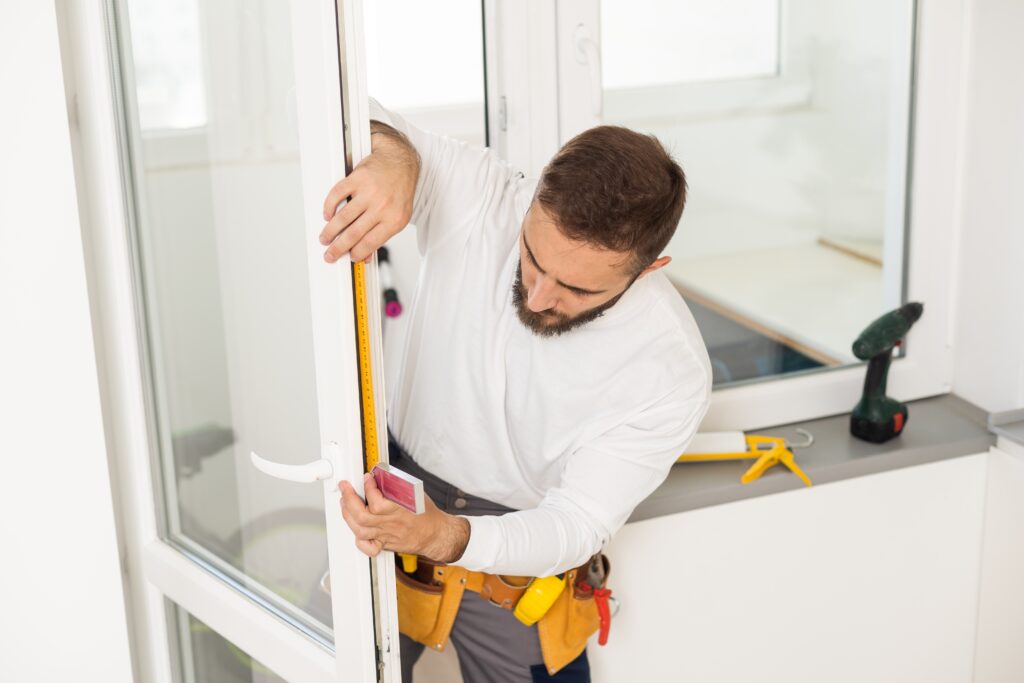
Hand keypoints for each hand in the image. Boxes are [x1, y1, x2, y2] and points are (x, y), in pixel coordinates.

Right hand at [320, 125, 418, 263]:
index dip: (356, 253)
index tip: (348, 257)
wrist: (400, 162)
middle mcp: (382, 206)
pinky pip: (337, 195)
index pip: (370, 243)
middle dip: (338, 248)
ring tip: (324, 238)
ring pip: (343, 217)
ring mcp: (369, 192)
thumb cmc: (400, 190)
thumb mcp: (398, 217)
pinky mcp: (358, 178)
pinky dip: (329, 207)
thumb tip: (365, 256)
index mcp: (394, 220)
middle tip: (330, 254)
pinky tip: (328, 215)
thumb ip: (382, 235)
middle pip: (354, 233)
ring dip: (330, 231)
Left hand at [338, 473, 469, 562]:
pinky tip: (355, 528)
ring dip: (348, 515)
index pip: (377, 502)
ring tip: (345, 502)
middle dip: (349, 499)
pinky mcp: (385, 543)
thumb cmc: (427, 515)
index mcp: (400, 511)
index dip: (368, 487)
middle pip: (362, 516)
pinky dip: (358, 539)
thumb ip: (397, 486)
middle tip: (346, 487)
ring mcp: (386, 535)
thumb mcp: (415, 494)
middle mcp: (390, 525)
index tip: (366, 478)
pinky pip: (367, 547)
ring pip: (360, 530)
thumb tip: (381, 474)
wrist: (436, 534)